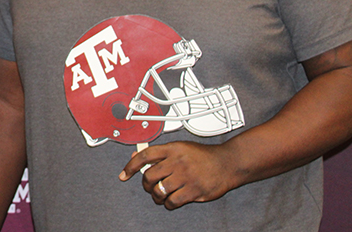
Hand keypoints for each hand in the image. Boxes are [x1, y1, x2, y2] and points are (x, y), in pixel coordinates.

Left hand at [119, 141, 238, 208]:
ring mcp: (186, 176)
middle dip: (146, 184)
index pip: (145, 156)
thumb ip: (160, 153)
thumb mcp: (180, 147)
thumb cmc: (203, 156)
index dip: (131, 165)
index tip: (124, 174)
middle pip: (149, 176)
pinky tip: (170, 201)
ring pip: (159, 190)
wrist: (227, 163)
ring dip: (156, 196)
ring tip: (159, 195)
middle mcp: (177, 161)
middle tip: (149, 186)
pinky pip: (173, 201)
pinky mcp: (194, 190)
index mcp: (173, 148)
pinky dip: (168, 204)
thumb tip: (136, 156)